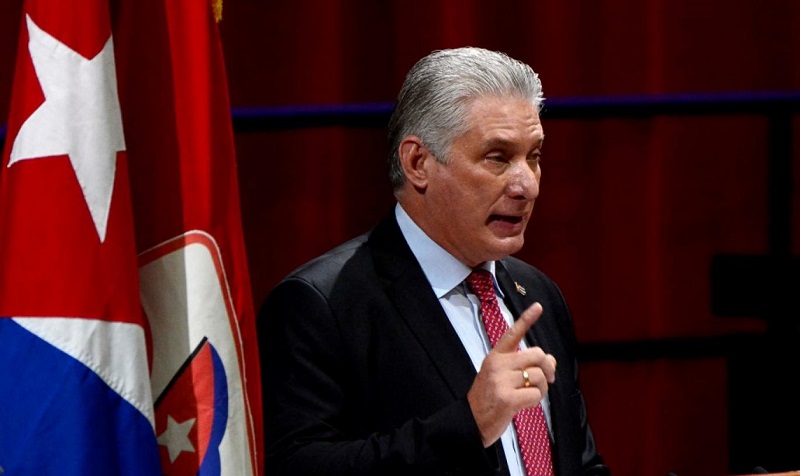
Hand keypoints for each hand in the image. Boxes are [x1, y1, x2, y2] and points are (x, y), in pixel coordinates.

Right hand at [466, 302, 556, 446]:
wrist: (470, 421)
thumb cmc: (488, 399)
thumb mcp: (499, 376)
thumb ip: (521, 365)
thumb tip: (551, 360)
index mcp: (495, 357)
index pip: (512, 334)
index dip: (527, 319)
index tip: (538, 306)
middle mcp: (497, 365)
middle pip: (537, 355)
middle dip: (548, 367)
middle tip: (548, 378)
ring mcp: (501, 381)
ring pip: (539, 376)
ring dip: (542, 388)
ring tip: (530, 394)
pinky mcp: (507, 399)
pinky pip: (536, 394)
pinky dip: (536, 400)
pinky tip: (525, 404)